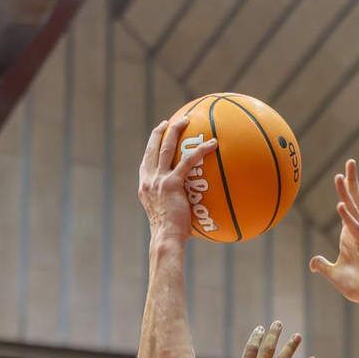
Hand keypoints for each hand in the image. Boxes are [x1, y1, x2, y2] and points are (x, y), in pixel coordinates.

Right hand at [139, 116, 218, 244]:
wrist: (166, 238)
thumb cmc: (172, 234)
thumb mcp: (169, 215)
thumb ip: (176, 204)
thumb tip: (195, 206)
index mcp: (145, 186)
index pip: (147, 162)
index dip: (152, 147)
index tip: (159, 136)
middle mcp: (148, 180)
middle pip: (152, 149)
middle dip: (160, 132)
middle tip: (169, 122)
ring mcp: (158, 180)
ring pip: (165, 148)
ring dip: (175, 131)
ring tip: (186, 120)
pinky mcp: (171, 183)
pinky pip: (187, 161)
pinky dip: (200, 150)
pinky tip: (212, 143)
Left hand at [309, 160, 358, 317]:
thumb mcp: (334, 275)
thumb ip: (323, 266)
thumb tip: (313, 262)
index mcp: (351, 237)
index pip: (349, 208)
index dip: (346, 191)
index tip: (341, 173)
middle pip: (355, 203)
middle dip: (351, 182)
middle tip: (349, 161)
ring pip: (355, 213)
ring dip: (347, 194)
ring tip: (340, 176)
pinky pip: (357, 232)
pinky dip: (349, 219)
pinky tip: (341, 206)